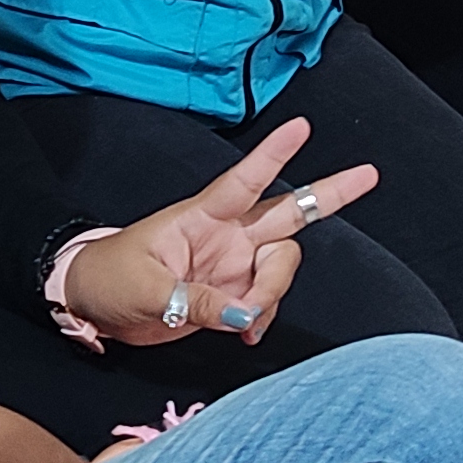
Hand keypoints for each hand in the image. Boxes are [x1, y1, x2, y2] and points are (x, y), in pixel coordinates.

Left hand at [67, 117, 379, 345]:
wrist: (93, 305)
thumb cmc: (110, 279)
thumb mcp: (145, 290)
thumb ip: (194, 302)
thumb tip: (241, 317)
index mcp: (200, 217)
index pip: (242, 181)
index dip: (272, 155)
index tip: (301, 127)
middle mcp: (226, 236)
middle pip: (286, 212)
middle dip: (328, 192)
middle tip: (369, 174)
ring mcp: (232, 264)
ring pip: (281, 267)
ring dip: (272, 295)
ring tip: (240, 322)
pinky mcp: (230, 294)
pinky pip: (264, 303)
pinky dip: (262, 319)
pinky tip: (244, 335)